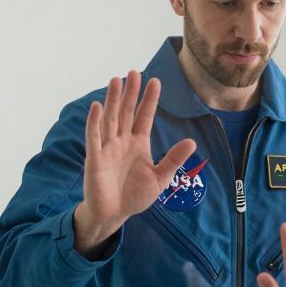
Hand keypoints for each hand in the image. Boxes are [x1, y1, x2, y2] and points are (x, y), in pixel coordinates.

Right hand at [74, 71, 195, 254]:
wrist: (114, 214)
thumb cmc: (135, 195)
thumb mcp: (160, 178)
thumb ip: (173, 159)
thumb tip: (191, 141)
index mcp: (139, 143)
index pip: (144, 116)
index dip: (149, 99)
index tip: (155, 81)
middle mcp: (122, 141)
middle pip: (126, 112)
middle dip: (130, 93)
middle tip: (133, 72)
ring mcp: (107, 148)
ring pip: (110, 119)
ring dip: (112, 100)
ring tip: (115, 80)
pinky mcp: (94, 158)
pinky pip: (94, 137)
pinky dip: (94, 122)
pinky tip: (96, 107)